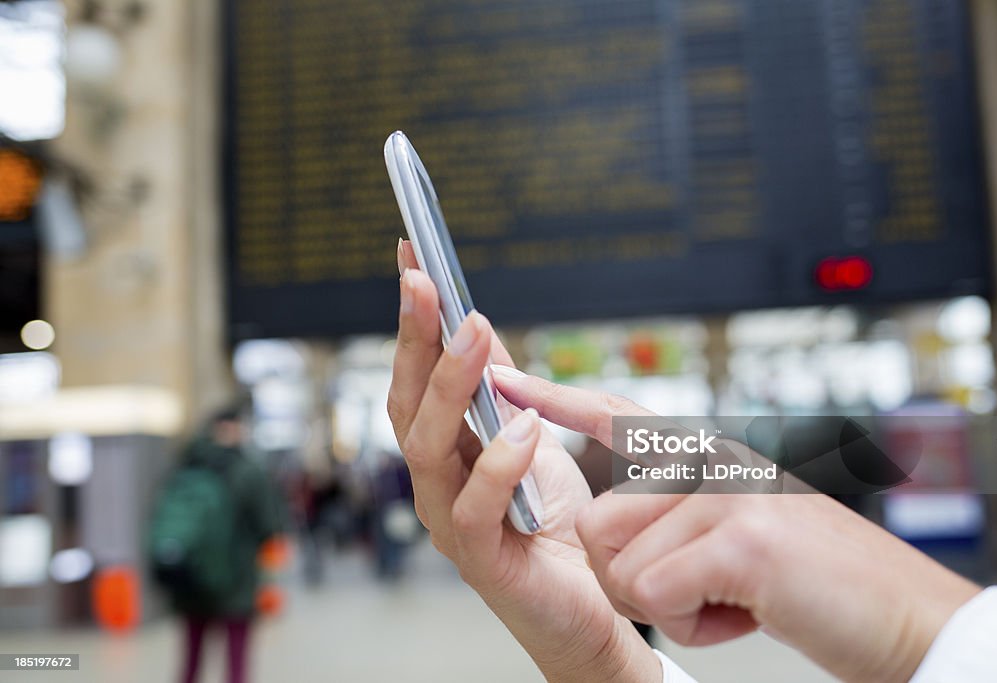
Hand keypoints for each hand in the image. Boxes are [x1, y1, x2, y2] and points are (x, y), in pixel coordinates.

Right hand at [387, 240, 659, 681]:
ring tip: (473, 333)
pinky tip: (523, 427)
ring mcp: (448, 519)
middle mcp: (434, 481)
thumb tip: (479, 328)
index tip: (410, 258)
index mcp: (445, 449)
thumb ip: (503, 392)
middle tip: (425, 282)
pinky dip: (495, 462)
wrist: (586, 607)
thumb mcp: (531, 440)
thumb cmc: (555, 526)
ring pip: (425, 448)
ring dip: (448, 385)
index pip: (414, 375)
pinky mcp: (478, 558)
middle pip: (405, 402)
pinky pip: (471, 507)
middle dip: (413, 338)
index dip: (411, 320)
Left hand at [493, 370, 981, 682]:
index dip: (554, 398)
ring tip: (734, 595)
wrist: (903, 612)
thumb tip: (606, 525)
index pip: (615, 415)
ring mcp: (724, 494)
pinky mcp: (738, 539)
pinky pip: (657, 596)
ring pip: (620, 567)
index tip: (503, 376)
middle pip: (598, 525)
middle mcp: (710, 461)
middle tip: (707, 585)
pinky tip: (749, 610)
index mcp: (706, 454)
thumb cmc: (813, 578)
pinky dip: (699, 625)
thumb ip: (677, 507)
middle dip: (638, 579)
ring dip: (670, 605)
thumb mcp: (739, 524)